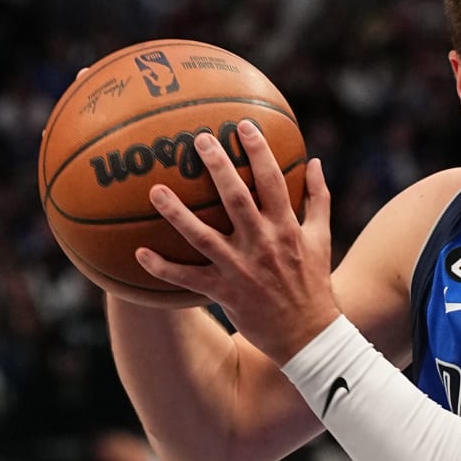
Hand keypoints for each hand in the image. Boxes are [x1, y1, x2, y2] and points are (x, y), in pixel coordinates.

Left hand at [132, 122, 336, 362]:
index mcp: (286, 228)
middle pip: (236, 199)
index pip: (273, 181)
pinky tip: (139, 253)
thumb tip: (314, 160)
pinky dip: (163, 267)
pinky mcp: (224, 292)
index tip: (242, 125)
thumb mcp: (322, 239)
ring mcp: (241, 269)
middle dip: (218, 167)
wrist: (307, 335)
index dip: (258, 151)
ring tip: (155, 190)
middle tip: (198, 139)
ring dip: (177, 214)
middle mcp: (263, 244)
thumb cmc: (313, 283)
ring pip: (203, 236)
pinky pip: (188, 278)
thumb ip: (318, 198)